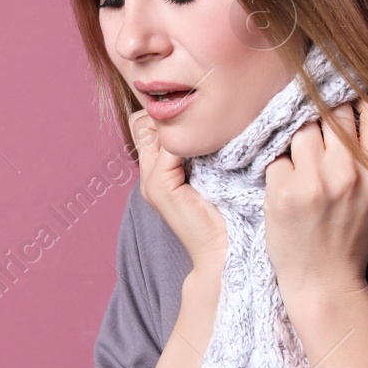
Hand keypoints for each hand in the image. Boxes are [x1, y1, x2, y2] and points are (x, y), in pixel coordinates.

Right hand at [129, 109, 229, 273]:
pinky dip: (191, 140)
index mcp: (156, 172)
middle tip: (205, 124)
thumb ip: (200, 151)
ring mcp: (150, 181)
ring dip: (181, 125)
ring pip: (150, 128)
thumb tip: (211, 120)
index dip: (169, 117)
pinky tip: (215, 146)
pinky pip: (170, 147)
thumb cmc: (225, 213)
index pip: (146, 125)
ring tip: (211, 133)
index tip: (201, 121)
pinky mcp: (161, 186)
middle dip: (171, 117)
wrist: (223, 250)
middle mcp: (147, 174)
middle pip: (142, 123)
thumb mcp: (210, 175)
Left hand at [262, 96, 367, 317]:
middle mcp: (347, 172)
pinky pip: (275, 157)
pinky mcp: (281, 192)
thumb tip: (360, 105)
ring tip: (301, 166)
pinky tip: (285, 187)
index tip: (345, 97)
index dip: (358, 96)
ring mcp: (313, 181)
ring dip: (297, 143)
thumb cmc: (351, 237)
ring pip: (300, 130)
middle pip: (331, 112)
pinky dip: (278, 168)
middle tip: (316, 136)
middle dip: (322, 117)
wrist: (324, 282)